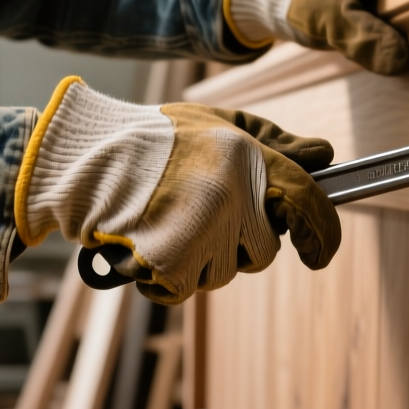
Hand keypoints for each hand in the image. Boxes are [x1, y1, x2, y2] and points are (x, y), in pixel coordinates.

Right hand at [16, 78, 339, 303]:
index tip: (320, 254)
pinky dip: (168, 276)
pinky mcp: (176, 263)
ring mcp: (206, 231)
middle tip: (201, 220)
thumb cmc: (152, 140)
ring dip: (201, 259)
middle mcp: (233, 195)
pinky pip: (187, 287)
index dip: (322, 233)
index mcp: (248, 157)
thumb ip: (274, 139)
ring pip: (225, 272)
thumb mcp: (218, 121)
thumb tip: (324, 156)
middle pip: (263, 250)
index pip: (308, 202)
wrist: (83, 163)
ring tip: (166, 223)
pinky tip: (149, 244)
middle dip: (240, 245)